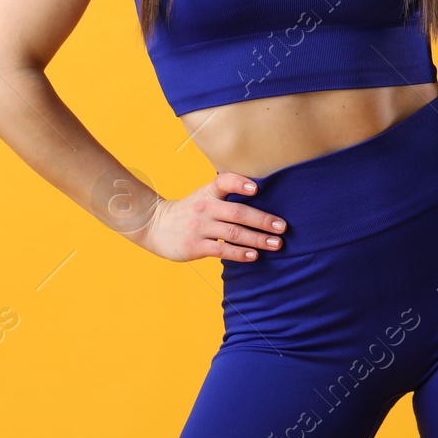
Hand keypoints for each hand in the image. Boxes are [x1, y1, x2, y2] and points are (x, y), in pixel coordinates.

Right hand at [137, 171, 288, 262]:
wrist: (155, 225)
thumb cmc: (190, 210)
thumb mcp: (204, 194)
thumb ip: (227, 193)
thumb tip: (263, 193)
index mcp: (208, 192)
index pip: (224, 182)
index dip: (240, 183)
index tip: (257, 187)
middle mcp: (204, 207)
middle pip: (238, 212)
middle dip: (263, 220)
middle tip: (283, 227)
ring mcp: (199, 228)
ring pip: (233, 233)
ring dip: (258, 239)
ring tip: (276, 244)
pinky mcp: (195, 246)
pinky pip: (221, 250)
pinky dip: (240, 253)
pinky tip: (254, 256)